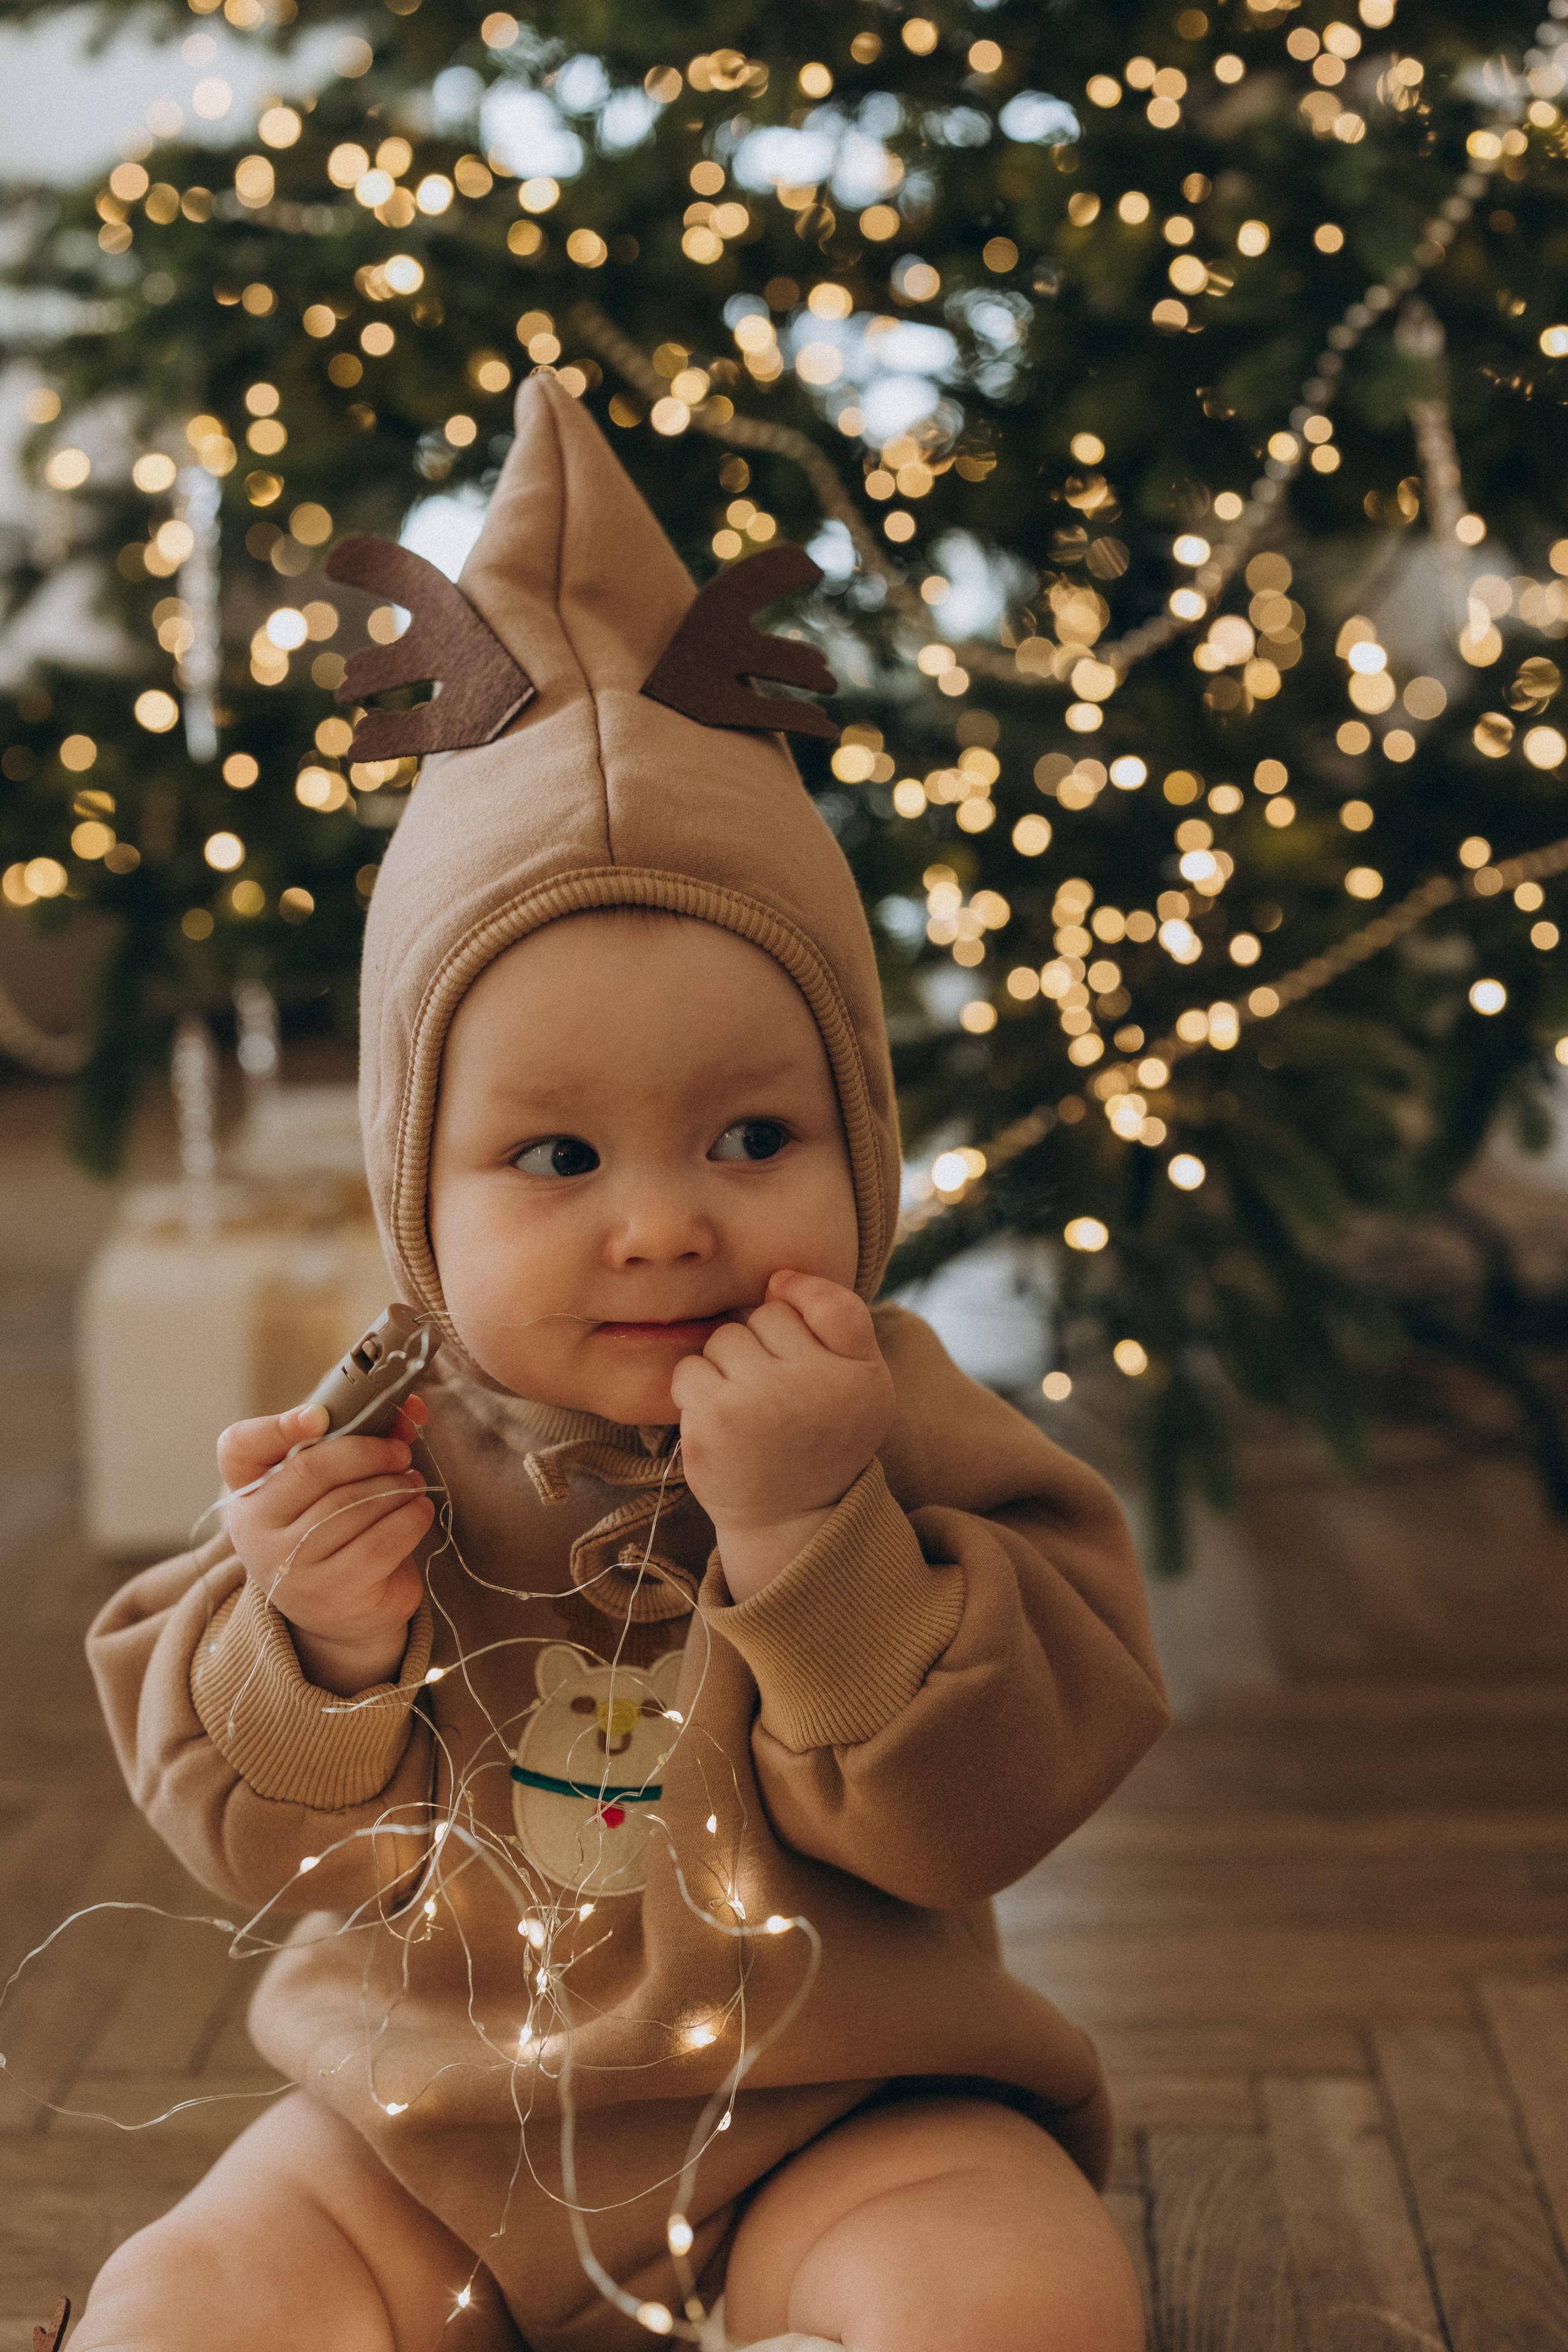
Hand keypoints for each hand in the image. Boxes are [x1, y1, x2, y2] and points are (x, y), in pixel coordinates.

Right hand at [218, 1396, 432, 1696]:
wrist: (343, 1606)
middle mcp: (255, 1530)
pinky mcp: (329, 1595)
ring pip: (352, 1505)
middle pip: (312, 1470)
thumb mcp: (336, 1480)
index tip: (319, 1416)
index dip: (277, 1427)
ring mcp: (288, 1567)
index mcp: (247, 1490)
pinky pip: (379, 1542)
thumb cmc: (337, 1526)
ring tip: (412, 1482)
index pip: (240, 1447)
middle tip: (400, 1452)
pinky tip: (418, 1511)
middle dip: (368, 1452)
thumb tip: (412, 1410)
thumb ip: (364, 1435)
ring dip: (396, 1486)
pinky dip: (410, 1519)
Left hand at [669, 1272, 893, 1601]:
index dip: (803, 1306)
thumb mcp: (861, 1381)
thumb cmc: (823, 1436)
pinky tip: (721, 1422)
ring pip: (724, 1338)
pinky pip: (689, 1370)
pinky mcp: (712, 1424)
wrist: (789, 1519)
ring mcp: (759, 1404)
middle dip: (764, 1346)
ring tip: (749, 1410)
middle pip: (766, 1316)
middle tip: (778, 1397)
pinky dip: (697, 1390)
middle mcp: (814, 1385)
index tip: (799, 1341)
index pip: (826, 1301)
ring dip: (727, 1367)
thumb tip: (778, 1278)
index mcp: (859, 1374)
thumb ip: (839, 1318)